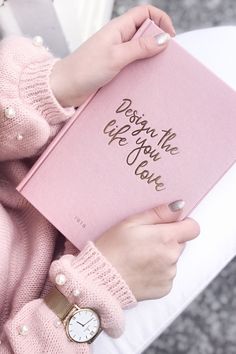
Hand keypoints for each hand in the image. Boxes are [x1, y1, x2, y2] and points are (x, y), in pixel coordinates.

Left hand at [50, 5, 175, 107]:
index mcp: (118, 28)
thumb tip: (163, 39)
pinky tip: (145, 79)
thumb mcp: (116, 56)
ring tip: (157, 70)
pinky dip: (140, 70)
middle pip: (144, 32)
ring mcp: (116, 54)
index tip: (170, 37)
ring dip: (149, 58)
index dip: (160, 20)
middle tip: (165, 58)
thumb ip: (140, 48)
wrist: (65, 88)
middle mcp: (118, 39)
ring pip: (139, 51)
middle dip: (157, 41)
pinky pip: (132, 65)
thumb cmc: (85, 69)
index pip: (144, 13)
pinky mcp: (114, 68)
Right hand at [95, 200, 199, 300]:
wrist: (100, 280)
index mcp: (166, 238)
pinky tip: (140, 269)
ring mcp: (169, 275)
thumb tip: (179, 206)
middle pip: (181, 243)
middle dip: (168, 240)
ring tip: (139, 257)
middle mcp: (172, 257)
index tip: (169, 225)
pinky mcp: (164, 289)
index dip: (182, 224)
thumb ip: (158, 213)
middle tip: (145, 241)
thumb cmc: (112, 248)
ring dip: (162, 256)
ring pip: (173, 259)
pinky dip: (157, 271)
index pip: (193, 228)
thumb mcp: (131, 222)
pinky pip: (167, 275)